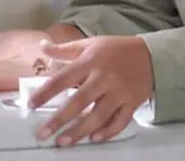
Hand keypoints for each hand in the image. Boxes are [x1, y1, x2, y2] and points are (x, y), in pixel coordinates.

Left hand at [27, 36, 153, 145]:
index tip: (31, 104)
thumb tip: (43, 47)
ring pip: (98, 115)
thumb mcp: (91, 43)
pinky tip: (94, 138)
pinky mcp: (132, 103)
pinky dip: (108, 132)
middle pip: (80, 101)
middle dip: (60, 119)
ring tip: (64, 142)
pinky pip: (119, 121)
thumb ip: (65, 49)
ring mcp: (120, 92)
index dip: (46, 92)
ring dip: (80, 131)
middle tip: (43, 134)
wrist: (152, 55)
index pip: (64, 77)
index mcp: (91, 61)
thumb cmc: (118, 50)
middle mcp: (105, 77)